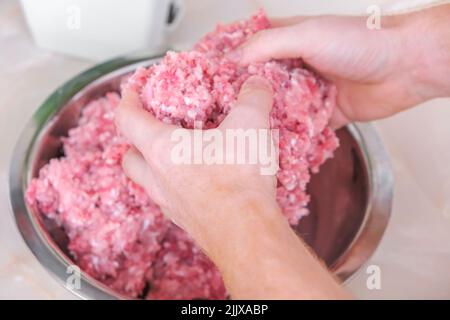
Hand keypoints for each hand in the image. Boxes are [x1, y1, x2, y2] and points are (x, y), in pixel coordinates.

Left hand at [115, 76, 276, 250]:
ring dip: (156, 166)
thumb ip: (253, 97)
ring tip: (181, 154)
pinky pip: (172, 200)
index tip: (136, 89)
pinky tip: (202, 181)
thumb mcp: (250, 124)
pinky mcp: (187, 221)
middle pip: (129, 157)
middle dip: (136, 140)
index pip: (127, 118)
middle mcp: (157, 179)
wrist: (246, 232)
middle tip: (155, 128)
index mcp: (161, 149)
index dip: (128, 98)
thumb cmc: (238, 178)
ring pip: (148, 182)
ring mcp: (170, 204)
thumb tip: (257, 83)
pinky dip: (179, 186)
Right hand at [228, 5, 449, 127]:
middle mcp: (293, 67)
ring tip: (240, 135)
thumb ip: (267, 46)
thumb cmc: (361, 41)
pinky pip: (298, 129)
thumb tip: (233, 59)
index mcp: (286, 41)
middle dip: (241, 99)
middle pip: (258, 85)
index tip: (205, 82)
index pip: (247, 52)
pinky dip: (288, 137)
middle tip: (218, 116)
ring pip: (276, 110)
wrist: (404, 66)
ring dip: (263, 121)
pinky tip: (271, 146)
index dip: (226, 66)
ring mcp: (306, 93)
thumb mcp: (308, 35)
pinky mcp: (321, 115)